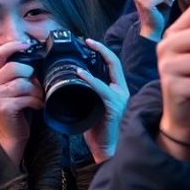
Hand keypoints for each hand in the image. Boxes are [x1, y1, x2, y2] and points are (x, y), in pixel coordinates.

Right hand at [0, 39, 43, 164]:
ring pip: (23, 83)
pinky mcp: (4, 107)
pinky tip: (37, 105)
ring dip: (36, 91)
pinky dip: (37, 101)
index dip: (12, 46)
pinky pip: (26, 97)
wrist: (11, 132)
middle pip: (15, 67)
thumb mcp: (15, 86)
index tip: (26, 44)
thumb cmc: (17, 107)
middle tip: (36, 85)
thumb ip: (19, 71)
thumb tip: (35, 56)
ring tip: (38, 97)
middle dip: (31, 75)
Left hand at [79, 38, 129, 163]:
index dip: (103, 51)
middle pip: (114, 63)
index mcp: (116, 90)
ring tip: (83, 51)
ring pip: (109, 73)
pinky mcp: (113, 107)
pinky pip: (102, 90)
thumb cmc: (96, 129)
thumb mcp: (90, 106)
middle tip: (86, 40)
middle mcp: (121, 91)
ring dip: (96, 60)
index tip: (89, 42)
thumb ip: (85, 94)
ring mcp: (119, 99)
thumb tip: (69, 82)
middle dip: (101, 49)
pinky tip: (80, 74)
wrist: (104, 149)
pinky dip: (90, 80)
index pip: (113, 65)